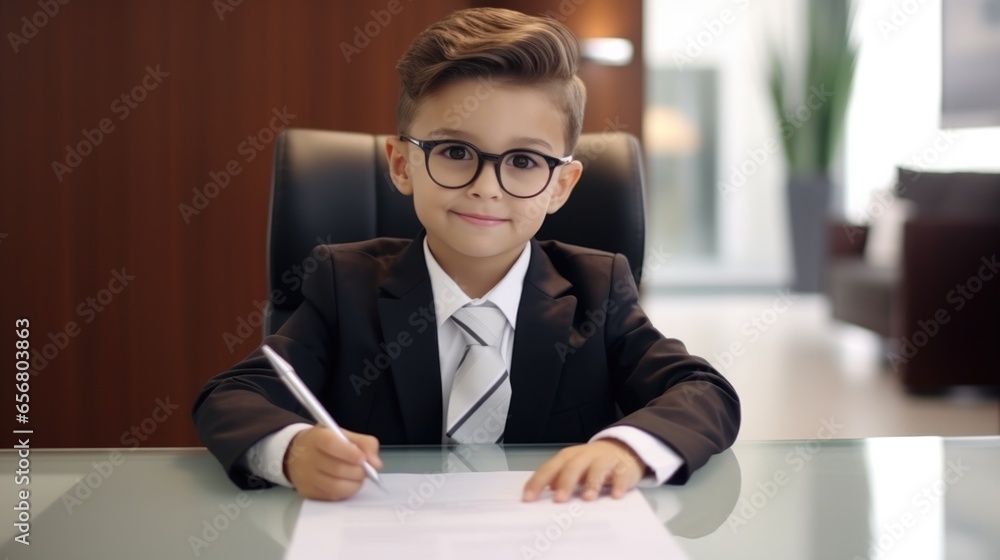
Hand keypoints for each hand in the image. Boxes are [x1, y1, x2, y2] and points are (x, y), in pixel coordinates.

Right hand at [284, 426, 382, 500]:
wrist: (295, 453)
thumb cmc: (324, 442)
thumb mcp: (343, 434)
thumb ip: (364, 443)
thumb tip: (376, 464)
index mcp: (317, 438)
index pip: (332, 445)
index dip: (350, 453)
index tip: (363, 459)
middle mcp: (307, 458)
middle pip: (337, 469)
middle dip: (358, 471)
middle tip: (365, 470)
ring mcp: (305, 477)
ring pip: (336, 487)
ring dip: (354, 484)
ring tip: (357, 477)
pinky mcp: (307, 492)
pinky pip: (332, 497)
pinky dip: (345, 491)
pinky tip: (347, 483)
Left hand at [522, 439, 645, 502]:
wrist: (621, 448)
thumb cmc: (590, 463)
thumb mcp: (572, 468)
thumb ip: (556, 479)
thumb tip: (538, 495)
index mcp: (567, 458)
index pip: (549, 469)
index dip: (538, 482)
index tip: (528, 498)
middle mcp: (584, 457)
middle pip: (572, 467)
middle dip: (565, 483)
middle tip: (559, 500)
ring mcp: (604, 461)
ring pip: (597, 470)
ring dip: (592, 483)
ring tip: (588, 498)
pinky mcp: (622, 467)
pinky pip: (621, 475)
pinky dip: (619, 484)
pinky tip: (616, 495)